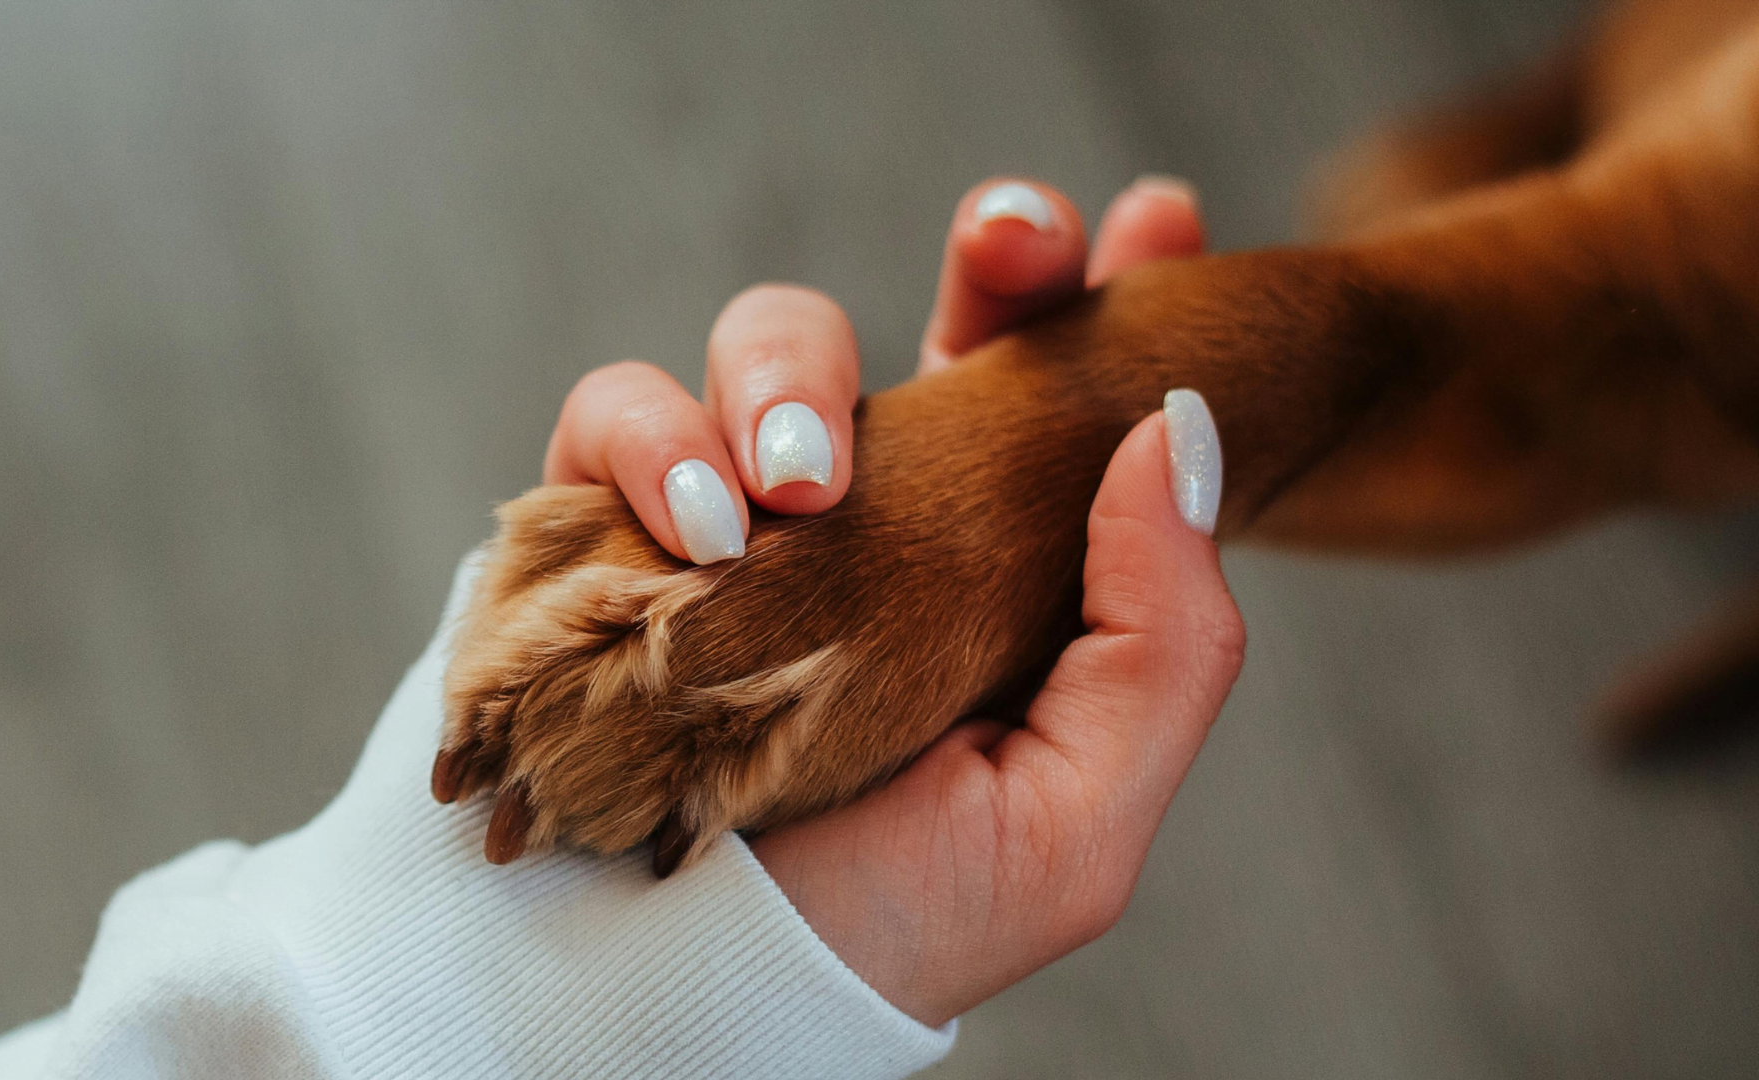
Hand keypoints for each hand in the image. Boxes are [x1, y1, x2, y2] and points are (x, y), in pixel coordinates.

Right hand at [544, 176, 1233, 1026]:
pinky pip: (615, 411)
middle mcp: (871, 524)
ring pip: (767, 340)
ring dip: (787, 371)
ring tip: (790, 487)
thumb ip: (1161, 644)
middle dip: (992, 257)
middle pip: (937, 325)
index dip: (1108, 299)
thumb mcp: (1071, 824)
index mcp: (993, 573)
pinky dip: (648, 440)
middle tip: (1015, 239)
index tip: (1159, 218)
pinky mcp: (606, 525)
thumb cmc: (875, 926)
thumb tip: (1178, 432)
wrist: (670, 1000)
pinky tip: (695, 526)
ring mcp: (737, 514)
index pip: (1063, 406)